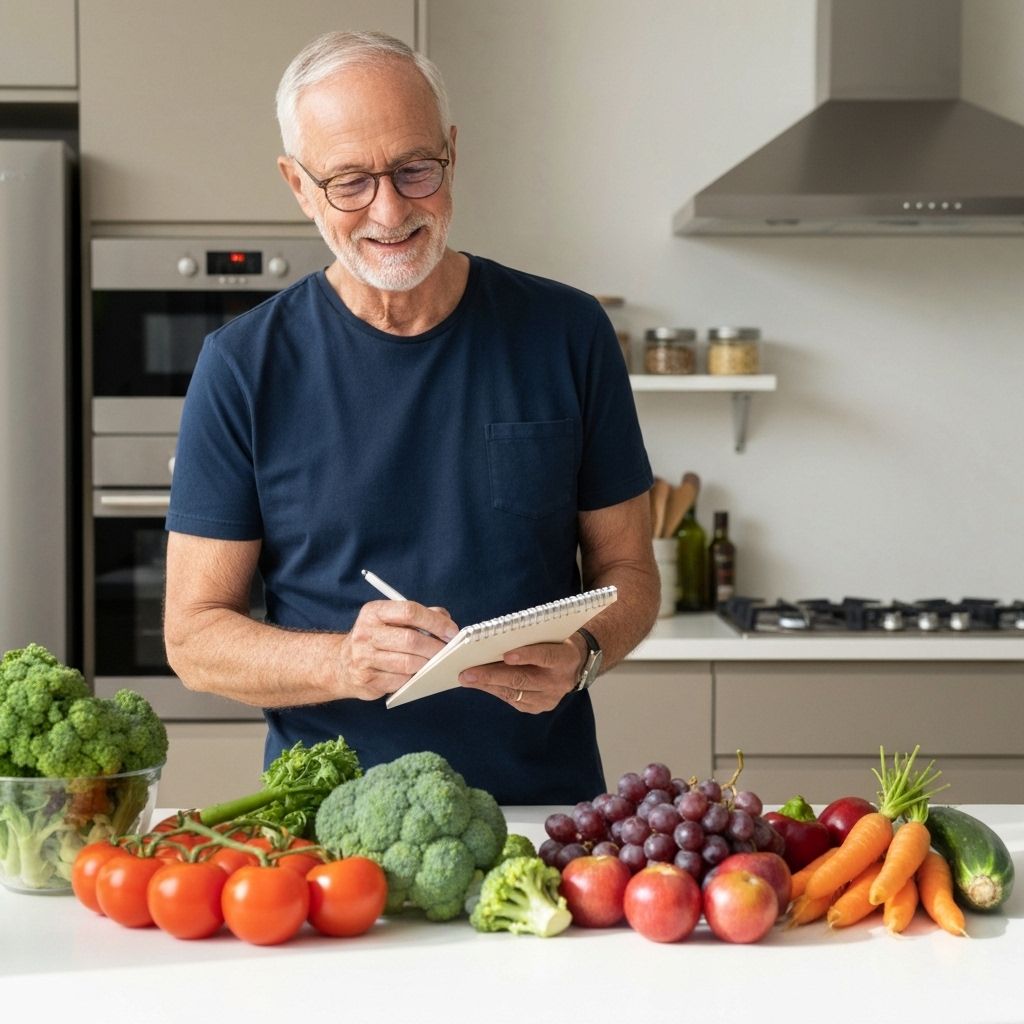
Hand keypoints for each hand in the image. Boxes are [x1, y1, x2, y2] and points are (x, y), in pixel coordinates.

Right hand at [338, 600, 457, 699]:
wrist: (341, 664)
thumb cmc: (376, 638)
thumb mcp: (391, 619)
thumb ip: (419, 616)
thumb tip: (446, 619)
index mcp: (373, 612)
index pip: (409, 611)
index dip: (435, 621)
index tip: (451, 631)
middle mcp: (365, 633)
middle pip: (410, 639)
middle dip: (435, 646)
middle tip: (448, 651)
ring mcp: (363, 658)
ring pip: (408, 663)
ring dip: (427, 664)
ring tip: (434, 662)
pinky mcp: (367, 680)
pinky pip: (400, 681)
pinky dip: (413, 678)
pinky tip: (416, 674)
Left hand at [458, 634, 585, 712]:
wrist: (577, 664)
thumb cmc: (556, 642)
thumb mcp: (550, 635)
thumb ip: (530, 638)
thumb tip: (494, 640)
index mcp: (565, 658)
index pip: (545, 655)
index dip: (526, 655)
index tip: (506, 655)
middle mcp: (559, 681)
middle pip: (523, 679)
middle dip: (492, 675)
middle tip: (468, 673)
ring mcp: (550, 697)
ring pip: (515, 692)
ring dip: (488, 685)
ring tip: (468, 679)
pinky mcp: (541, 707)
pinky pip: (515, 701)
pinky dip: (496, 691)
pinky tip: (481, 684)